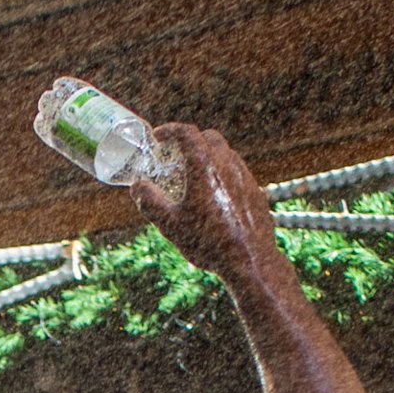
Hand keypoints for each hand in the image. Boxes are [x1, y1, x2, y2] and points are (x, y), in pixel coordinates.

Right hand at [132, 123, 286, 286]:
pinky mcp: (256, 192)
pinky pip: (237, 173)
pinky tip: (214, 197)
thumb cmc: (208, 243)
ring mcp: (245, 177)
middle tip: (175, 158)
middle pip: (209, 138)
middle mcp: (228, 165)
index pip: (187, 133)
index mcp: (205, 166)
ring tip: (193, 178)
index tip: (158, 138)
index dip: (169, 131)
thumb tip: (137, 185)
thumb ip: (150, 201)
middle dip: (190, 141)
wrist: (249, 261)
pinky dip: (222, 174)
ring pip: (226, 154)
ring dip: (207, 157)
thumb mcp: (170, 224)